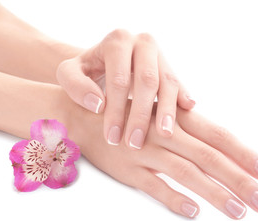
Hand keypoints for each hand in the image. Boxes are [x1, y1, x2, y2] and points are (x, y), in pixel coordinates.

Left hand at [56, 29, 194, 148]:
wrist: (104, 60)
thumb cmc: (86, 70)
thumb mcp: (70, 73)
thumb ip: (75, 86)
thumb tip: (98, 105)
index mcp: (117, 41)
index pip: (119, 79)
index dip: (116, 110)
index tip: (112, 137)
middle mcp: (142, 43)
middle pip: (147, 80)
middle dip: (141, 114)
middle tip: (135, 142)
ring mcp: (159, 54)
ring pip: (168, 81)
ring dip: (167, 110)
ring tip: (165, 134)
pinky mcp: (169, 66)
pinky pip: (178, 82)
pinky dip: (183, 96)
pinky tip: (188, 110)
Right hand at [69, 101, 257, 218]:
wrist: (86, 115)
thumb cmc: (128, 115)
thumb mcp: (159, 115)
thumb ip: (188, 129)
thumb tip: (220, 147)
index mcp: (176, 119)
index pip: (218, 136)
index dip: (243, 153)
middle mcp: (165, 135)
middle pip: (209, 158)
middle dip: (239, 180)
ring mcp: (146, 153)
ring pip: (186, 173)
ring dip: (214, 194)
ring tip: (238, 211)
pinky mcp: (128, 169)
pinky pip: (154, 186)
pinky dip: (173, 198)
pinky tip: (193, 211)